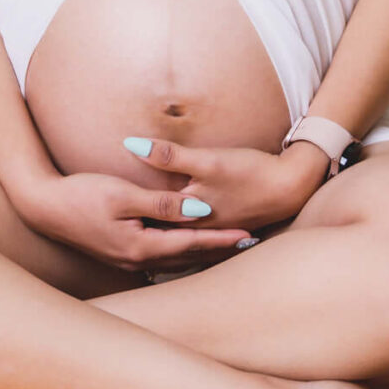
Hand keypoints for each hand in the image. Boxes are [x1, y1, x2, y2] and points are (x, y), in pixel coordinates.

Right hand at [11, 170, 253, 272]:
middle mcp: (137, 259)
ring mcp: (127, 259)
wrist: (43, 207)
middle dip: (217, 249)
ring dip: (202, 252)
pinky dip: (181, 250)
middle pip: (188, 256)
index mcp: (140, 246)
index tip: (246, 235)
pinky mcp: (120, 252)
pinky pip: (161, 255)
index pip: (192, 242)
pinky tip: (188, 246)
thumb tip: (197, 210)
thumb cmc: (80, 195)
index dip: (221, 238)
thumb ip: (161, 204)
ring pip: (175, 258)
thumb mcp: (122, 195)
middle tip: (247, 243)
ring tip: (227, 246)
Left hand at [122, 136, 325, 233]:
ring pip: (178, 241)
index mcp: (190, 216)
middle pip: (160, 233)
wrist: (294, 187)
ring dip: (157, 242)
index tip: (94, 210)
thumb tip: (130, 144)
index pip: (148, 217)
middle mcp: (199, 230)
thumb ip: (169, 155)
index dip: (122, 213)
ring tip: (130, 243)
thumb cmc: (251, 173)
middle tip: (102, 230)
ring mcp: (214, 233)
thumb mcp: (208, 161)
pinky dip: (182, 243)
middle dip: (134, 231)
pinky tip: (175, 245)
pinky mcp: (227, 229)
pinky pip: (197, 241)